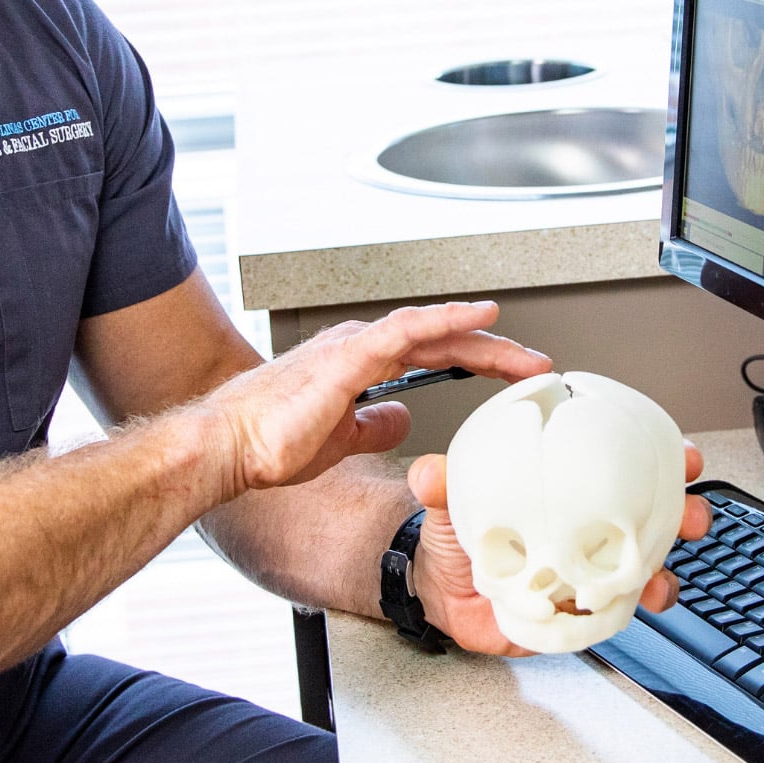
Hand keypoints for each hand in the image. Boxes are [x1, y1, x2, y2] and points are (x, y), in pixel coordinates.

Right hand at [202, 302, 550, 501]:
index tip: (515, 377)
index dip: (477, 359)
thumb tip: (403, 417)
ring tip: (525, 356)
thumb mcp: (341, 437)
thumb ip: (373, 423)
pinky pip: (406, 330)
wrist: (226, 446)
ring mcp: (355, 346)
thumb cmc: (269, 442)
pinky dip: (446, 319)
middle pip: (442, 338)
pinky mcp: (347, 357)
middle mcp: (361, 345)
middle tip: (537, 366)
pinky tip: (477, 317)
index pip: (432, 352)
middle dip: (494, 351)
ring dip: (484, 338)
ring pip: (433, 329)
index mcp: (360, 361)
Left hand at [404, 441, 712, 656]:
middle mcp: (586, 522)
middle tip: (692, 514)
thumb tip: (429, 471)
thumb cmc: (457, 534)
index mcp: (565, 486)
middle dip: (683, 510)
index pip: (620, 462)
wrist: (443, 592)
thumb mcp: (448, 500)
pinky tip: (635, 604)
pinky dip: (635, 607)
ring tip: (664, 574)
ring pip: (645, 560)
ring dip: (667, 566)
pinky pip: (622, 606)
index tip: (681, 453)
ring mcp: (590, 564)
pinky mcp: (585, 606)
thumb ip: (442, 484)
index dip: (658, 455)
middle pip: (650, 510)